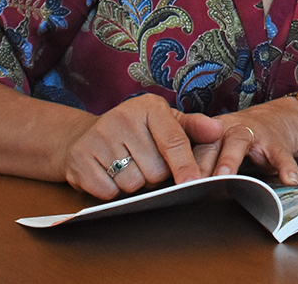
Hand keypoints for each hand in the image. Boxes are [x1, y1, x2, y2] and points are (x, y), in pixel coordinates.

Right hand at [60, 93, 205, 199]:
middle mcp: (122, 117)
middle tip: (144, 162)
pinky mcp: (80, 159)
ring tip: (125, 167)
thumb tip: (218, 131)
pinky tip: (107, 174)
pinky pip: (108, 191)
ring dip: (133, 184)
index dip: (185, 165)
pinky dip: (111, 190)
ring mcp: (98, 137)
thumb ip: (193, 128)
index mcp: (148, 107)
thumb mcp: (165, 122)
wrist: (84, 137)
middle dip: (154, 175)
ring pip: (133, 183)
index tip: (194, 182)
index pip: (174, 141)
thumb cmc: (135, 132)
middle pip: (155, 170)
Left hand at [183, 97, 297, 185]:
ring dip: (230, 159)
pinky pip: (281, 154)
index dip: (182, 165)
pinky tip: (289, 179)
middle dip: (201, 163)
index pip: (193, 149)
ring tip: (225, 177)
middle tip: (191, 182)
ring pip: (238, 141)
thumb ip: (201, 165)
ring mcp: (253, 134)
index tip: (174, 184)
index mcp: (211, 135)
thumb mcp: (219, 148)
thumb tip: (173, 193)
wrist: (280, 119)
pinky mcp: (277, 142)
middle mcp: (228, 130)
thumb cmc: (240, 140)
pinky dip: (285, 166)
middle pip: (211, 143)